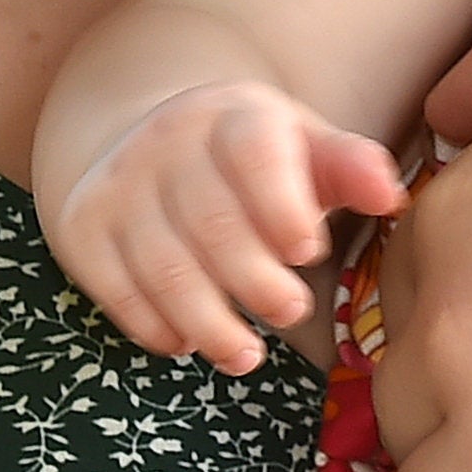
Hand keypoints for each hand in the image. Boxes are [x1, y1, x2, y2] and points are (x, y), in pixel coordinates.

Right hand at [41, 81, 404, 374]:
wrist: (149, 140)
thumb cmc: (252, 159)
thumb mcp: (303, 148)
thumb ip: (350, 168)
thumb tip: (390, 196)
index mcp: (233, 115)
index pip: (254, 154)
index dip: (282, 206)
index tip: (309, 250)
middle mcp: (168, 140)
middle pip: (211, 223)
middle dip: (255, 279)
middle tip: (292, 312)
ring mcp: (119, 182)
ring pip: (163, 266)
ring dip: (207, 321)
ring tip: (246, 356)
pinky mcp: (82, 225)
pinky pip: (115, 287)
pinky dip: (154, 324)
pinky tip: (187, 342)